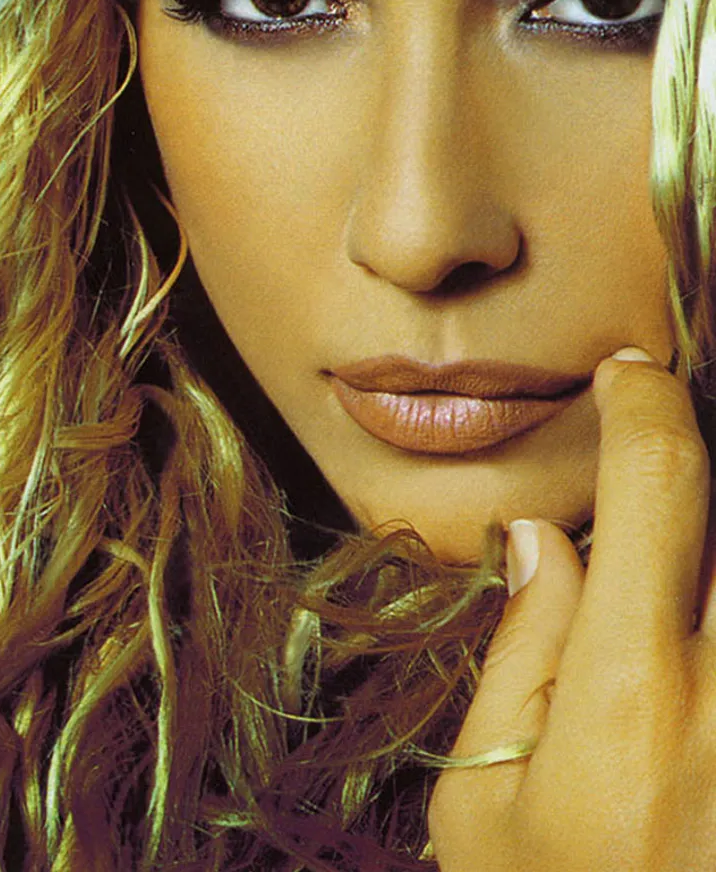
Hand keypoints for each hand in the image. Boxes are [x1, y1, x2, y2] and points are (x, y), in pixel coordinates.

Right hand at [428, 348, 715, 871]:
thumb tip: (540, 536)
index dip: (646, 410)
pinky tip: (688, 603)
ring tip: (678, 555)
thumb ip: (519, 655)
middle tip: (680, 432)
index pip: (656, 493)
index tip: (630, 377)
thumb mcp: (486, 800)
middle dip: (710, 455)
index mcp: (630, 698)